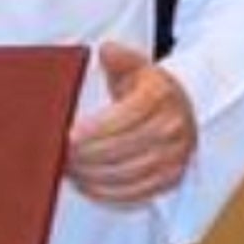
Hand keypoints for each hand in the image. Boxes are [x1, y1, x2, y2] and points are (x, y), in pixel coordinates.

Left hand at [66, 45, 198, 209]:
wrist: (183, 108)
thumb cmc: (148, 89)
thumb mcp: (136, 67)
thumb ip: (119, 57)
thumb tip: (106, 50)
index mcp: (162, 96)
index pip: (128, 115)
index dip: (96, 129)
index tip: (68, 136)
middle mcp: (174, 127)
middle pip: (125, 148)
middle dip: (87, 155)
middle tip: (59, 156)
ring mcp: (176, 155)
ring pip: (129, 174)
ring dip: (93, 176)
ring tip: (69, 170)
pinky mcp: (172, 178)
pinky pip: (137, 193)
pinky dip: (108, 193)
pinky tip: (87, 185)